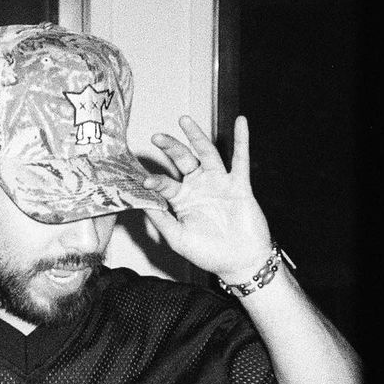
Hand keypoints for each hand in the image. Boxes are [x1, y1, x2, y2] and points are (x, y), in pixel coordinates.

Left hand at [141, 115, 273, 282]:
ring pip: (207, 154)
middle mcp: (199, 187)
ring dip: (196, 136)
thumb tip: (141, 202)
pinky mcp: (239, 185)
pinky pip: (241, 159)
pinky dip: (242, 140)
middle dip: (170, 148)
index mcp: (183, 200)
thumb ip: (161, 220)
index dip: (155, 181)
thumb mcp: (178, 238)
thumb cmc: (209, 254)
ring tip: (184, 120)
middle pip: (183, 160)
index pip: (165, 184)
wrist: (240, 263)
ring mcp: (219, 183)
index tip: (144, 181)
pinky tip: (241, 121)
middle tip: (156, 137)